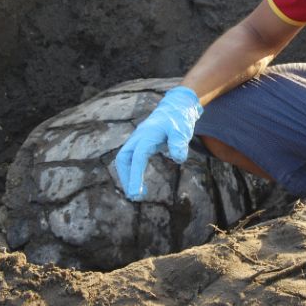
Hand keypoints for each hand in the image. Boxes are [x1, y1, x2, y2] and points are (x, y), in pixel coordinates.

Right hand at [114, 86, 202, 200]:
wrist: (176, 109)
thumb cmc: (179, 120)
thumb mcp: (182, 130)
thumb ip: (179, 143)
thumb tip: (179, 159)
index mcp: (147, 134)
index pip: (138, 157)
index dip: (135, 175)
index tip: (135, 193)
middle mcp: (138, 137)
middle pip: (123, 158)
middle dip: (126, 177)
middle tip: (134, 196)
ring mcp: (138, 141)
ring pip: (125, 160)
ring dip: (128, 177)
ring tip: (137, 195)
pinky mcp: (140, 145)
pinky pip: (131, 161)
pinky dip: (133, 173)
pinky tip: (142, 186)